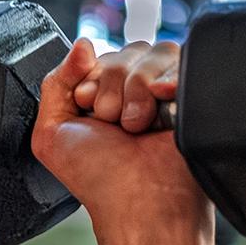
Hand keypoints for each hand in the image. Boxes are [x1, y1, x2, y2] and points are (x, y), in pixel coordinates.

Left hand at [31, 37, 209, 237]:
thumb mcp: (52, 133)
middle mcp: (135, 93)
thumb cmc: (97, 178)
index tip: (89, 113)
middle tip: (114, 127)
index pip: (99, 57)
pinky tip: (163, 102)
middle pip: (126, 50)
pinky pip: (183, 58)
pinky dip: (168, 79)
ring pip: (154, 51)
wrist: (139, 201)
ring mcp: (166, 91)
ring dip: (138, 90)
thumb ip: (55, 83)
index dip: (91, 82)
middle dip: (112, 88)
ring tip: (137, 127)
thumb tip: (83, 43)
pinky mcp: (193, 91)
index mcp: (103, 99)